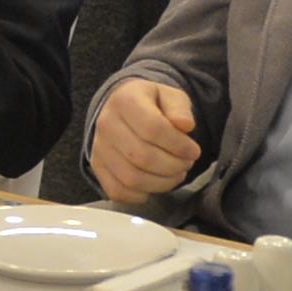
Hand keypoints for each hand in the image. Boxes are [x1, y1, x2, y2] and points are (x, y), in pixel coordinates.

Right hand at [92, 78, 202, 199]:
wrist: (123, 110)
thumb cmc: (151, 104)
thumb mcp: (170, 96)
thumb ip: (180, 108)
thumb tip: (185, 125)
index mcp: (125, 101)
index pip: (153, 129)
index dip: (179, 145)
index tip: (194, 150)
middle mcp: (106, 124)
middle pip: (143, 157)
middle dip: (173, 166)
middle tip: (187, 163)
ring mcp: (99, 148)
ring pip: (132, 178)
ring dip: (162, 183)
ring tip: (176, 174)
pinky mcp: (97, 167)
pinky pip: (118, 191)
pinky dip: (141, 194)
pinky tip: (156, 184)